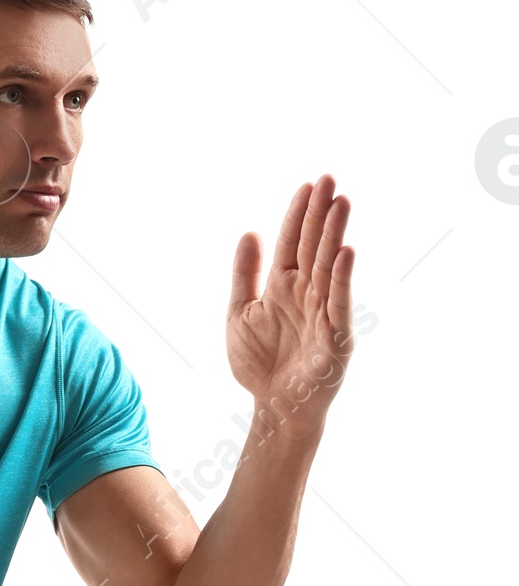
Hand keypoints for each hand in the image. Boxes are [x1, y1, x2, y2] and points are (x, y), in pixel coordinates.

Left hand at [227, 175, 353, 430]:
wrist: (273, 406)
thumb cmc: (259, 363)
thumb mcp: (240, 313)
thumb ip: (244, 275)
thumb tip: (249, 232)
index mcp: (282, 286)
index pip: (292, 243)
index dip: (298, 215)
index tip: (307, 185)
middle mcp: (306, 294)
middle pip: (314, 247)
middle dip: (320, 214)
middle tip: (329, 179)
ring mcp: (323, 313)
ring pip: (329, 267)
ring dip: (334, 235)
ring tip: (341, 203)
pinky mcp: (335, 337)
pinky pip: (339, 303)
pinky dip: (342, 278)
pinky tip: (345, 251)